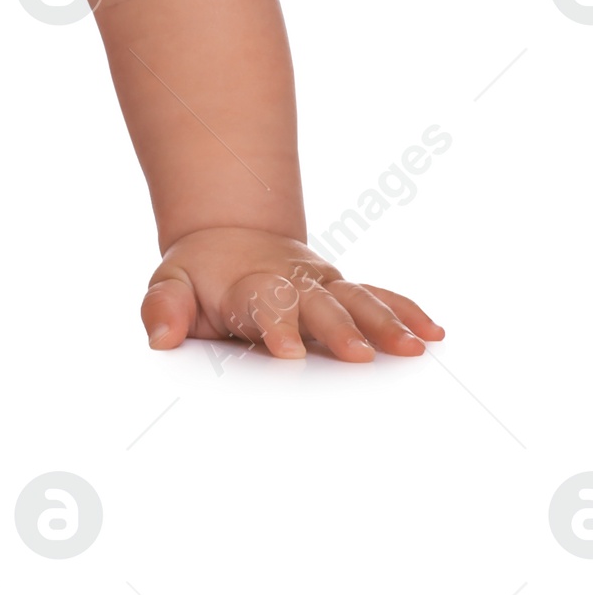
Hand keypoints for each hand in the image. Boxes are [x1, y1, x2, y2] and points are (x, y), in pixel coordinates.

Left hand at [141, 227, 444, 361]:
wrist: (227, 239)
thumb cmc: (199, 276)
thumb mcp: (170, 286)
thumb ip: (164, 309)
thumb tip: (160, 339)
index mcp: (248, 286)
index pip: (263, 305)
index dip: (275, 326)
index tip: (288, 352)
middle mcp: (291, 282)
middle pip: (318, 304)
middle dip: (339, 328)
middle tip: (359, 355)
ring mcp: (321, 285)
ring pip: (357, 299)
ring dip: (385, 321)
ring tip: (416, 347)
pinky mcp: (341, 290)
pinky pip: (378, 296)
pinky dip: (405, 310)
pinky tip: (434, 332)